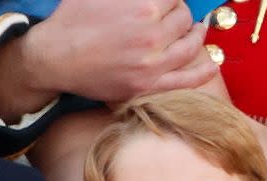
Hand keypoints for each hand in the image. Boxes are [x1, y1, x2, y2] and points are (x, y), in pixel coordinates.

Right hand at [27, 0, 214, 101]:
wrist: (55, 57)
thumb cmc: (73, 20)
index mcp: (143, 7)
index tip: (170, 0)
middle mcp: (152, 35)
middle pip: (183, 20)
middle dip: (183, 13)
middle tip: (179, 13)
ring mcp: (153, 63)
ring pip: (190, 47)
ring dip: (198, 36)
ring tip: (199, 30)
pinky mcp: (149, 85)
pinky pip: (186, 80)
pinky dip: (203, 72)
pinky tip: (212, 65)